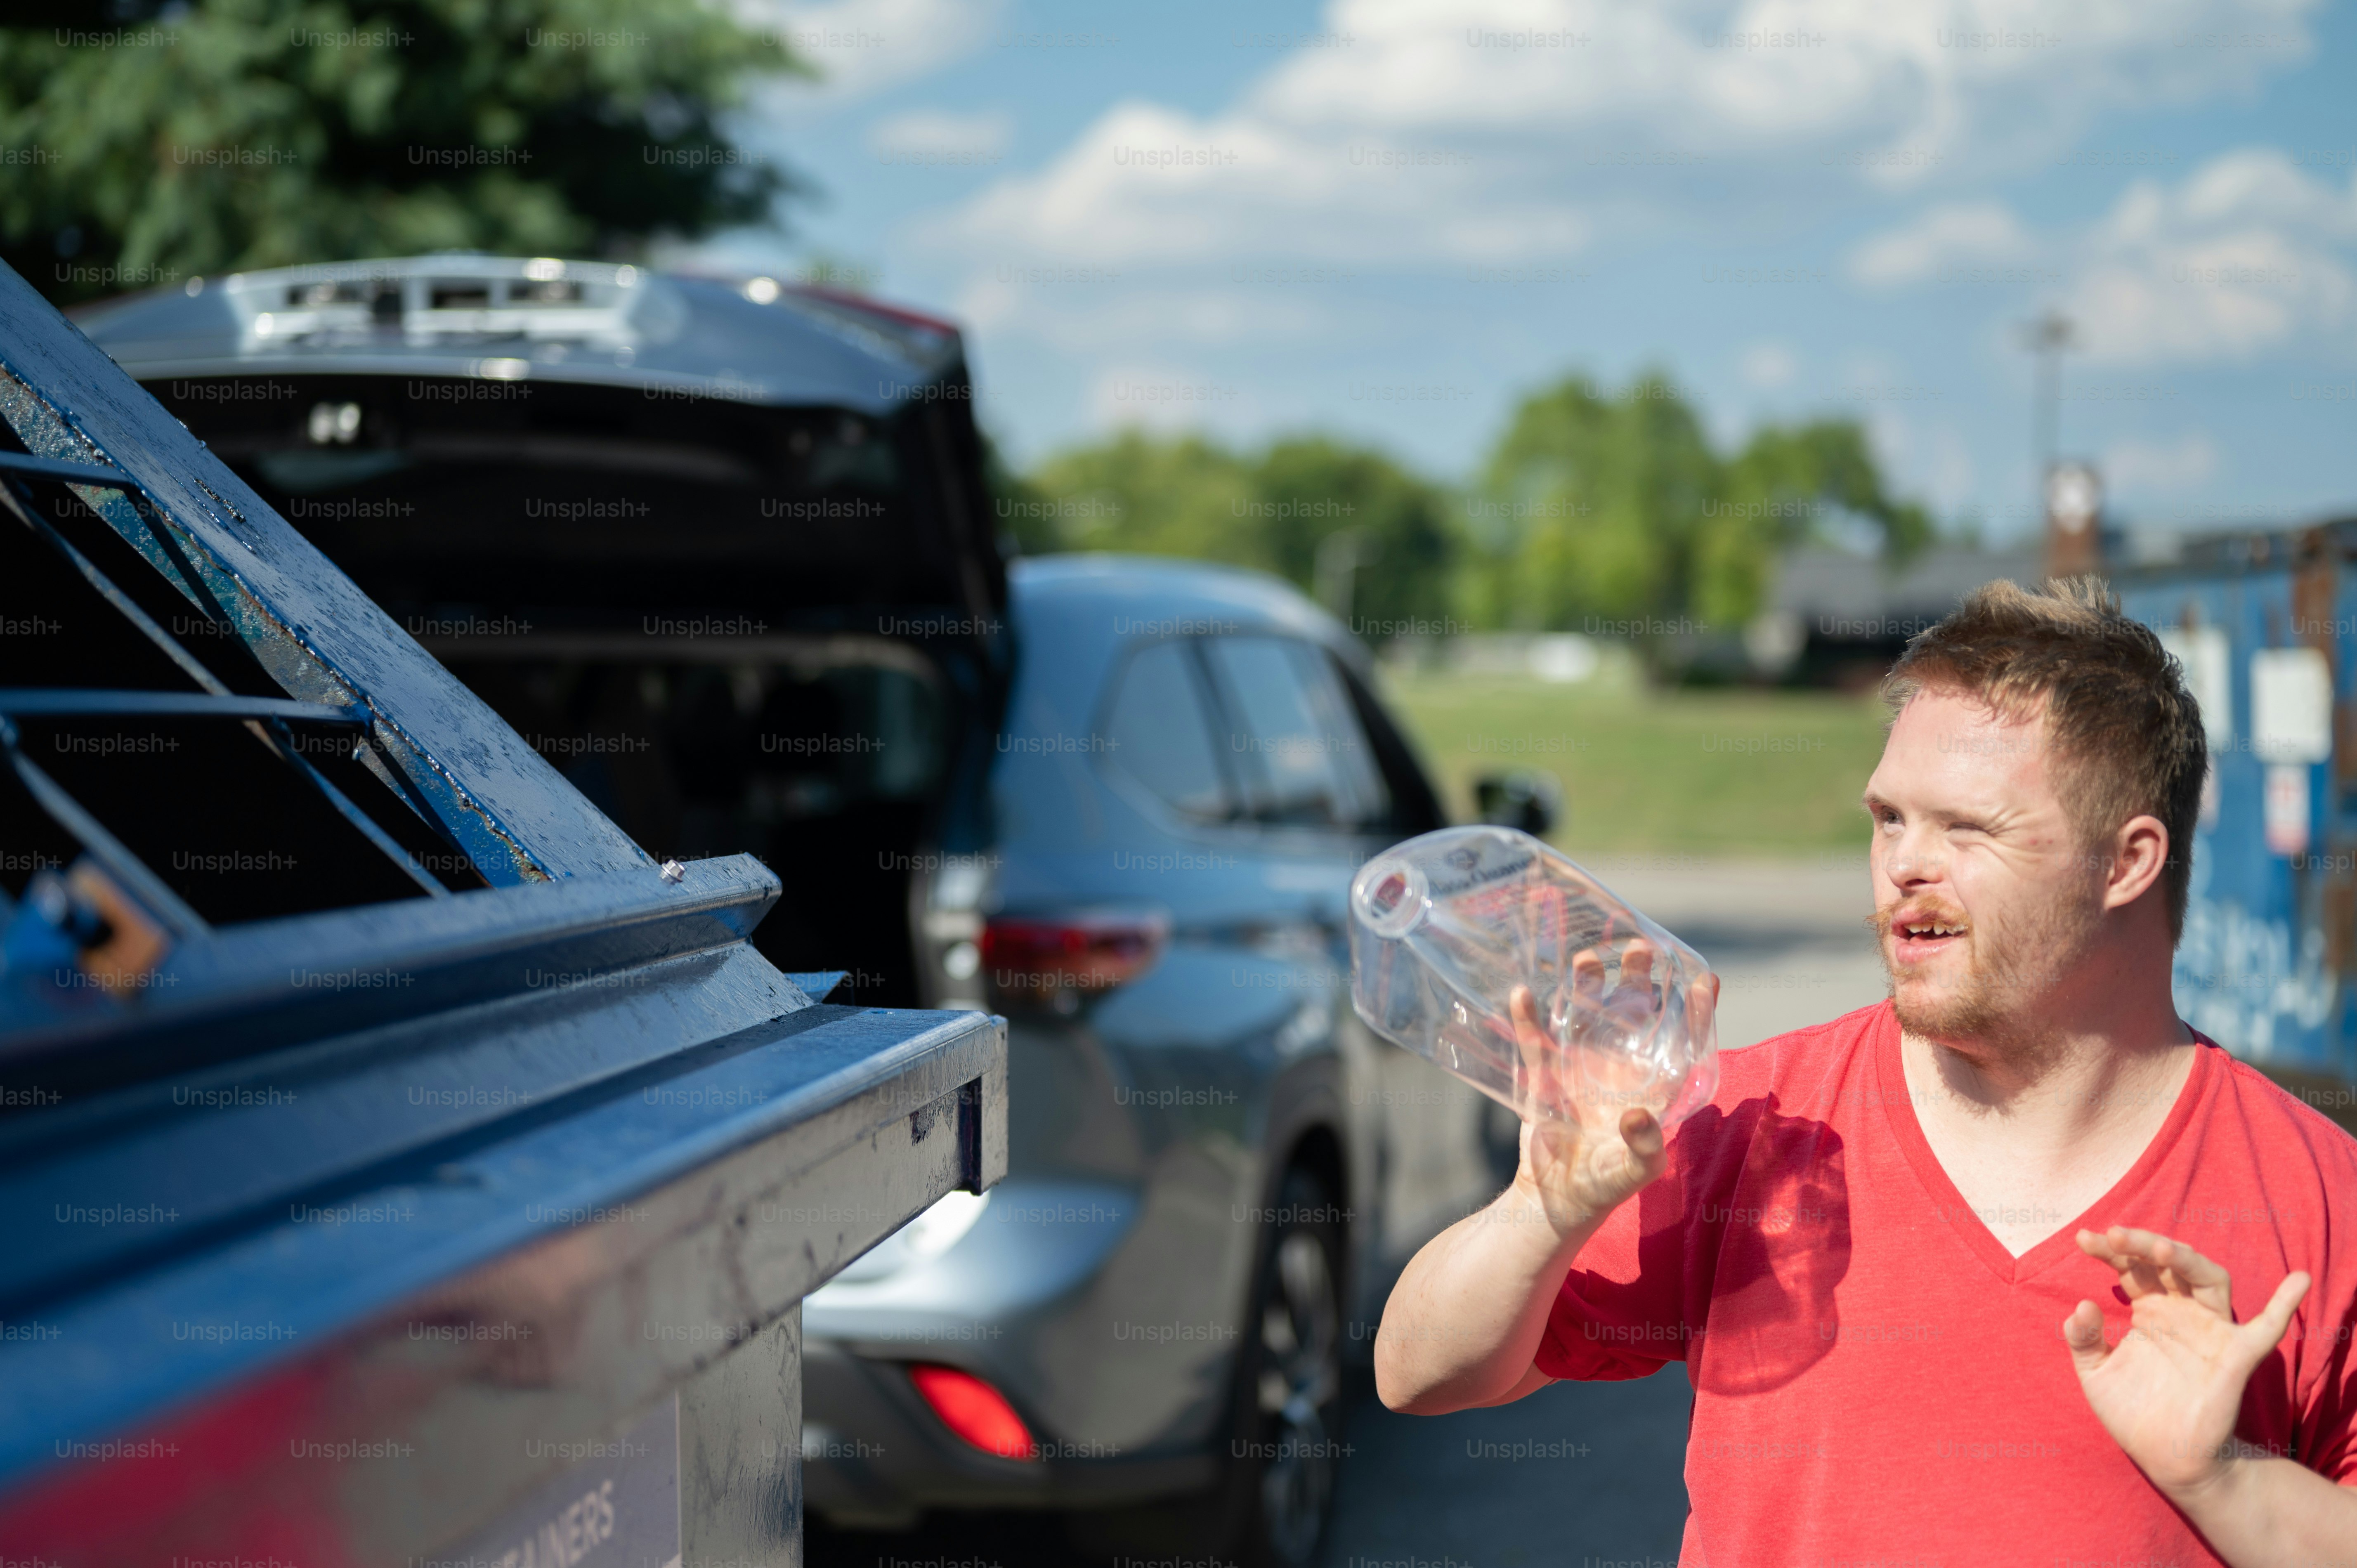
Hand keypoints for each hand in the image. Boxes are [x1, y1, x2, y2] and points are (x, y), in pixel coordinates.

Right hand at [1504, 955, 1717, 1239]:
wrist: (1555, 1198)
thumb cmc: (1605, 1186)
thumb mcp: (1634, 1172)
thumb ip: (1644, 1146)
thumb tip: (1639, 1115)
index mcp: (1652, 1088)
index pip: (1680, 1041)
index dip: (1695, 1012)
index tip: (1705, 979)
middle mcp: (1620, 1069)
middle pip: (1633, 1012)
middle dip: (1638, 978)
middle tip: (1639, 947)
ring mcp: (1580, 1067)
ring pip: (1585, 1014)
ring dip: (1585, 986)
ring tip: (1586, 958)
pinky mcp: (1545, 1075)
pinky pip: (1535, 1040)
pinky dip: (1527, 1018)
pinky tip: (1522, 993)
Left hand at [2064, 1226, 2310, 1498]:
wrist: (2166, 1459)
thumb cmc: (2132, 1411)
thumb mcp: (2096, 1373)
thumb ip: (2083, 1339)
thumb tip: (2081, 1305)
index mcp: (2150, 1310)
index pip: (2132, 1267)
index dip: (2109, 1250)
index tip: (2083, 1239)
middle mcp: (2181, 1312)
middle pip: (2168, 1263)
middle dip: (2142, 1244)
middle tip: (2114, 1235)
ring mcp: (2211, 1330)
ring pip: (2208, 1278)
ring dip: (2187, 1259)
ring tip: (2162, 1248)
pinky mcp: (2236, 1356)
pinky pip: (2268, 1328)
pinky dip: (2285, 1304)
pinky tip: (2299, 1280)